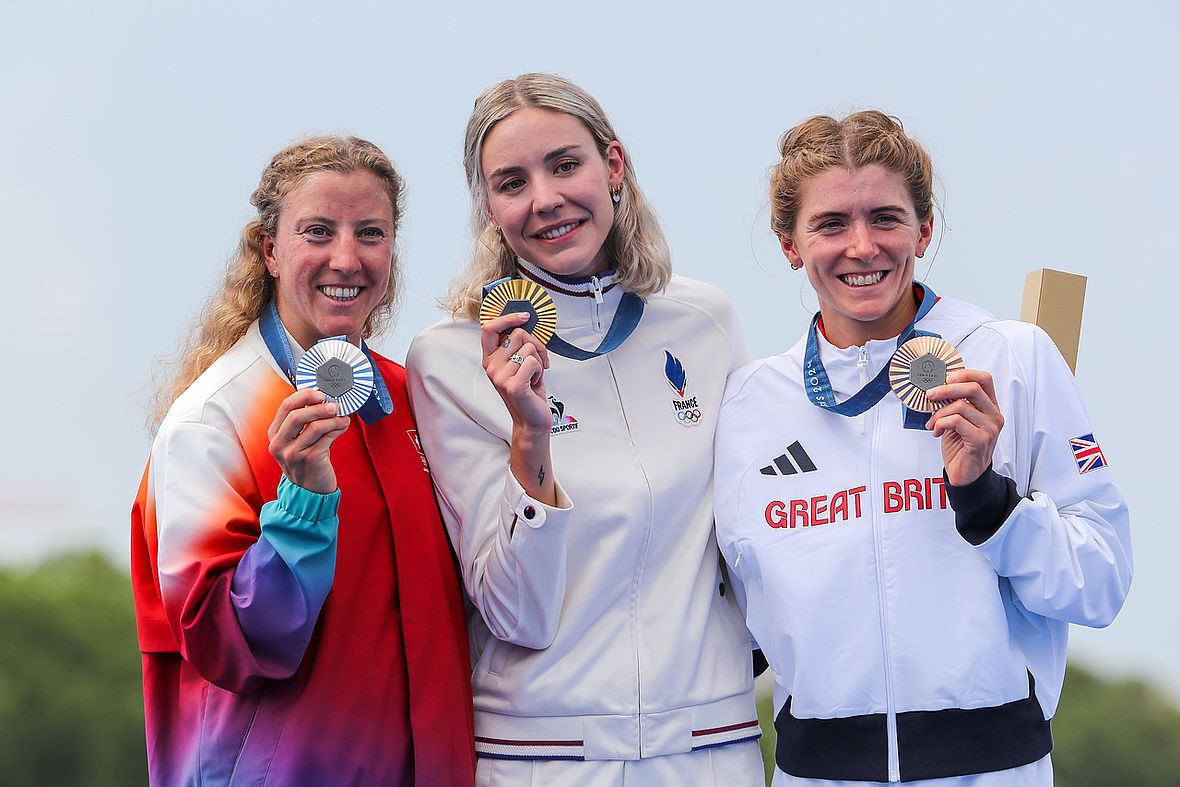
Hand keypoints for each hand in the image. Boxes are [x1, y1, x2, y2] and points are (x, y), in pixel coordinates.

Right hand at [268, 388, 350, 493]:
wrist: (310, 490)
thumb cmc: (307, 460)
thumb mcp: (297, 440)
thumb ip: (304, 421)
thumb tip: (323, 399)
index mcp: (275, 434)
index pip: (286, 406)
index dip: (304, 396)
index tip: (320, 394)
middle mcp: (279, 444)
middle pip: (297, 415)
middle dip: (319, 407)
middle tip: (334, 405)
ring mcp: (293, 454)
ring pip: (315, 427)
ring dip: (333, 419)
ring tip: (342, 418)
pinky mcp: (309, 460)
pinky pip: (327, 438)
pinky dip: (338, 429)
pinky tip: (343, 426)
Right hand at [480, 311, 557, 505]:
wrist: (532, 420)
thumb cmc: (529, 390)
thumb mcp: (520, 364)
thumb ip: (518, 345)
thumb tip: (525, 321)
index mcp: (490, 358)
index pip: (489, 328)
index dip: (506, 317)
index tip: (524, 316)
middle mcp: (491, 366)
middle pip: (518, 334)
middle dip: (536, 345)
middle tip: (538, 362)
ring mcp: (500, 376)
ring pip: (529, 348)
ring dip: (538, 361)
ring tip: (533, 376)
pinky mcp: (513, 385)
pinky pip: (534, 362)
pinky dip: (541, 371)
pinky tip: (535, 384)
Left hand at [924, 368, 1003, 486]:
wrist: (964, 474)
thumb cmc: (960, 446)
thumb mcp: (956, 419)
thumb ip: (953, 403)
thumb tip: (936, 387)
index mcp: (989, 406)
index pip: (984, 379)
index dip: (965, 374)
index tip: (946, 377)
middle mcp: (993, 415)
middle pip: (973, 388)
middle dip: (946, 389)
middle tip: (930, 395)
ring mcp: (990, 428)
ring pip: (960, 406)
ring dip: (939, 414)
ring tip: (932, 424)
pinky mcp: (980, 440)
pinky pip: (956, 422)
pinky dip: (940, 424)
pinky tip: (936, 432)